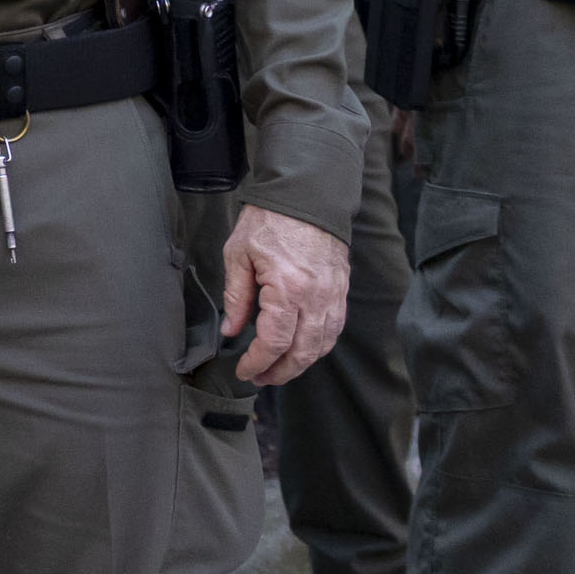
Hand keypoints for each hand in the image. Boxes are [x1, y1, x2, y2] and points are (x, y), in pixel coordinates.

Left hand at [216, 204, 351, 389]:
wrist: (307, 196)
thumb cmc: (269, 221)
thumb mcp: (238, 255)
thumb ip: (236, 297)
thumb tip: (232, 331)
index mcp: (287, 289)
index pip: (274, 343)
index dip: (257, 363)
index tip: (244, 371)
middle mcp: (316, 298)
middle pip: (303, 352)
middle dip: (280, 372)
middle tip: (259, 378)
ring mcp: (334, 295)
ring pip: (323, 345)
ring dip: (301, 363)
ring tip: (278, 369)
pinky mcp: (341, 290)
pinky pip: (334, 328)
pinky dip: (319, 345)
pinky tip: (302, 349)